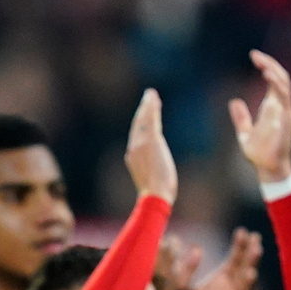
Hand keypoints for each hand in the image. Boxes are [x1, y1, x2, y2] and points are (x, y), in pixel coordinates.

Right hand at [124, 88, 176, 205]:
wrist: (155, 195)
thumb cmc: (157, 193)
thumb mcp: (152, 179)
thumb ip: (152, 169)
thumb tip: (157, 175)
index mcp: (133, 156)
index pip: (138, 134)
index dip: (142, 121)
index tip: (147, 111)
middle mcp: (134, 147)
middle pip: (139, 124)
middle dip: (143, 110)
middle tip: (148, 96)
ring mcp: (141, 144)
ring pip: (144, 120)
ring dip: (147, 105)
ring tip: (151, 94)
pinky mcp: (150, 141)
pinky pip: (151, 120)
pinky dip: (151, 108)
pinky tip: (154, 99)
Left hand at [172, 228, 263, 289]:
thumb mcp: (180, 286)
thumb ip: (186, 268)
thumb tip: (197, 248)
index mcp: (219, 279)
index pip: (233, 258)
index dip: (239, 245)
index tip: (242, 231)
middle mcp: (229, 287)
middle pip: (243, 265)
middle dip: (249, 251)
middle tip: (255, 235)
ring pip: (245, 278)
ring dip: (251, 263)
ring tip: (256, 249)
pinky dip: (247, 284)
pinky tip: (250, 272)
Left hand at [228, 49, 290, 183]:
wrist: (267, 167)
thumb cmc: (259, 153)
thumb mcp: (244, 132)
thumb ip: (241, 117)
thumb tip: (234, 101)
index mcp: (272, 107)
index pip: (272, 80)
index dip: (266, 66)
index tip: (254, 56)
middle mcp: (281, 106)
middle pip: (280, 78)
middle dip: (269, 64)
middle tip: (255, 55)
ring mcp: (286, 112)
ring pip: (284, 86)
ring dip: (274, 73)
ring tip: (262, 64)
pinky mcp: (286, 120)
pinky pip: (284, 99)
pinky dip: (277, 88)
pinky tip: (268, 78)